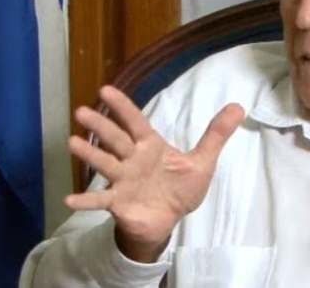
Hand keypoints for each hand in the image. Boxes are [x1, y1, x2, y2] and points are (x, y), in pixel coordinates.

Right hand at [66, 86, 244, 261]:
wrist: (170, 219)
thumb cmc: (181, 187)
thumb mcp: (202, 161)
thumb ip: (216, 135)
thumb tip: (239, 106)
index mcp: (151, 146)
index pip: (135, 121)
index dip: (122, 106)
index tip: (105, 90)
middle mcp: (132, 159)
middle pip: (115, 140)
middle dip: (100, 126)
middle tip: (81, 111)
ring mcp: (123, 180)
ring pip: (105, 164)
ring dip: (89, 155)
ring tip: (71, 142)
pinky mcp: (118, 202)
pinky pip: (100, 200)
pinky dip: (85, 200)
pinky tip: (69, 199)